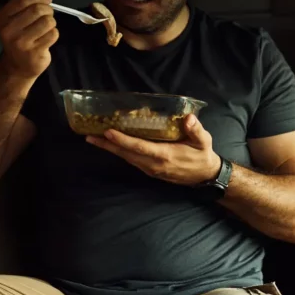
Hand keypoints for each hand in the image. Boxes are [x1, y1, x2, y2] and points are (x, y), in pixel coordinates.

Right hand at [0, 0, 58, 79]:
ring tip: (46, 27)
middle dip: (48, 9)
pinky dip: (54, 34)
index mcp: (2, 17)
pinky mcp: (34, 52)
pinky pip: (53, 35)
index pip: (23, 0)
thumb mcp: (18, 18)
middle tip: (48, 14)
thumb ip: (25, 1)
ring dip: (52, 22)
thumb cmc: (20, 37)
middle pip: (37, 10)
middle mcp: (8, 30)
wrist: (18, 66)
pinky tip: (47, 38)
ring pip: (47, 22)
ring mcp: (21, 42)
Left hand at [86, 115, 221, 186]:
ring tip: (94, 139)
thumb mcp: (204, 141)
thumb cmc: (202, 155)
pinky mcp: (150, 170)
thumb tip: (189, 118)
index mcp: (165, 155)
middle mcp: (154, 164)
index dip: (123, 140)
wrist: (204, 176)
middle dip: (107, 145)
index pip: (140, 147)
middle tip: (90, 136)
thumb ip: (196, 129)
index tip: (109, 132)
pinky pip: (132, 160)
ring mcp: (151, 169)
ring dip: (110, 149)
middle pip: (127, 154)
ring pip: (127, 158)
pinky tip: (111, 146)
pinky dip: (120, 152)